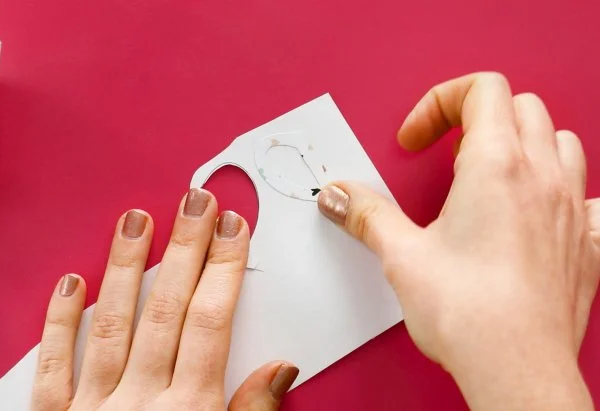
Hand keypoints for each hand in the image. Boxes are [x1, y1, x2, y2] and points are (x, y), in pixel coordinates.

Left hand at [31, 191, 297, 409]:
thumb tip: (281, 367)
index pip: (211, 322)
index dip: (225, 270)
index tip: (233, 229)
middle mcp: (141, 403)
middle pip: (167, 311)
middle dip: (186, 251)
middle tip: (194, 202)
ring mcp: (94, 410)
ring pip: (111, 325)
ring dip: (125, 269)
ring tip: (136, 222)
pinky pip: (52, 369)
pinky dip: (59, 324)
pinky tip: (69, 283)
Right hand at [318, 73, 599, 409]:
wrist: (518, 371)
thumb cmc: (470, 315)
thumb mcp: (402, 256)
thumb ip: (367, 214)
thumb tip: (338, 196)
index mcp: (496, 167)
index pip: (482, 89)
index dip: (439, 102)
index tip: (414, 141)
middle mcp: (542, 178)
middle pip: (520, 106)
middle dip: (475, 115)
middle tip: (443, 152)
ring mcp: (570, 208)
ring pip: (560, 139)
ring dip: (522, 141)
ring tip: (488, 173)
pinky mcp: (584, 243)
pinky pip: (586, 193)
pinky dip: (559, 186)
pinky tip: (535, 212)